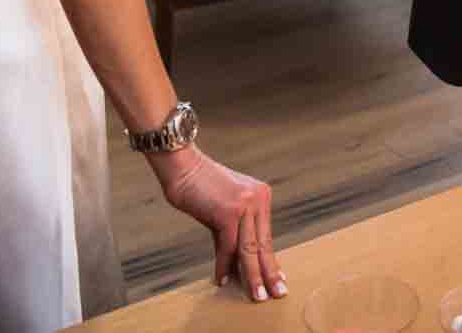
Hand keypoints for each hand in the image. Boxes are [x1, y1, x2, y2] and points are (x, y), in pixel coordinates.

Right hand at [152, 146, 285, 300]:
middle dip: (269, 272)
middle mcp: (258, 199)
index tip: (278, 276)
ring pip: (250, 249)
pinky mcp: (229, 213)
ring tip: (257, 295)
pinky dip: (224, 265)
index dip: (271, 259)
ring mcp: (245, 205)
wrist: (183, 166)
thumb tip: (237, 262)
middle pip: (264, 244)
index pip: (267, 235)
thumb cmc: (200, 187)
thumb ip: (234, 231)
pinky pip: (228, 247)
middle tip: (277, 292)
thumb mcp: (225, 207)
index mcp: (261, 195)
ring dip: (253, 275)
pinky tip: (222, 279)